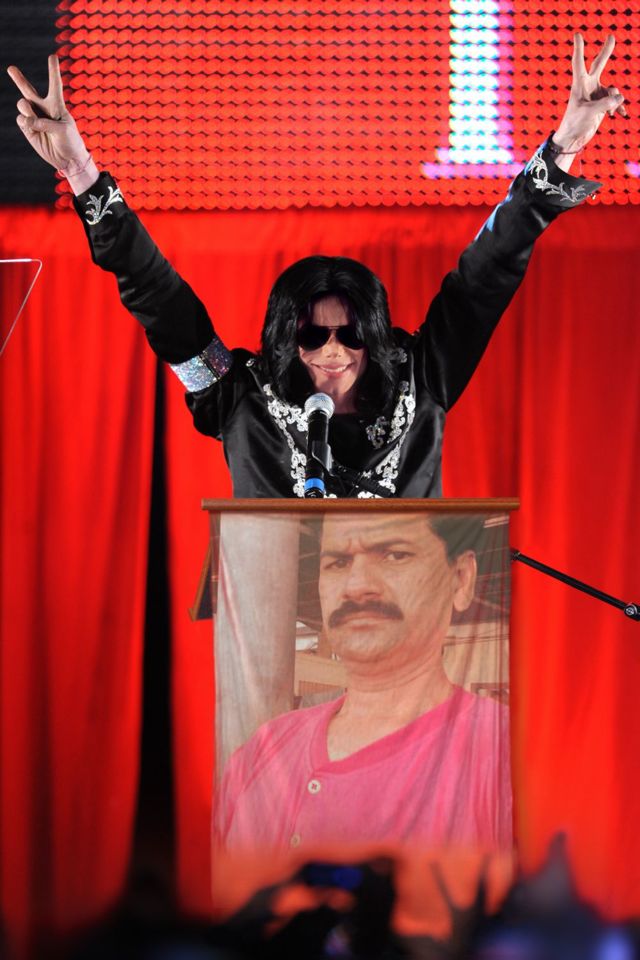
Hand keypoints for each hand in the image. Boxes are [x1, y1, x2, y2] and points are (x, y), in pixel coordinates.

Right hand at [7, 54, 90, 175]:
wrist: (67, 160)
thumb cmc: (70, 142)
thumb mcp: (63, 130)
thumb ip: (45, 123)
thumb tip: (27, 121)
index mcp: (57, 105)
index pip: (54, 85)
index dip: (53, 71)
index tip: (53, 56)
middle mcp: (43, 108)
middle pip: (28, 90)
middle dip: (18, 79)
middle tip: (11, 68)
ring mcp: (34, 117)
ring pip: (23, 104)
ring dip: (27, 110)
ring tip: (35, 121)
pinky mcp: (27, 128)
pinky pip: (21, 120)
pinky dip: (26, 124)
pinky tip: (33, 130)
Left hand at [554, 33, 626, 156]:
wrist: (573, 138)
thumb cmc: (575, 123)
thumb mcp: (590, 113)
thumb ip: (606, 104)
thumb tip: (620, 98)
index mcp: (579, 85)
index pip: (579, 63)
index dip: (579, 49)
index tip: (578, 34)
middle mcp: (588, 86)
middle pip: (598, 65)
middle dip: (606, 51)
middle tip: (611, 36)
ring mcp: (596, 94)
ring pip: (612, 89)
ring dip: (614, 100)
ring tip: (610, 112)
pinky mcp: (602, 103)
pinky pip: (615, 100)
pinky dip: (618, 107)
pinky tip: (621, 114)